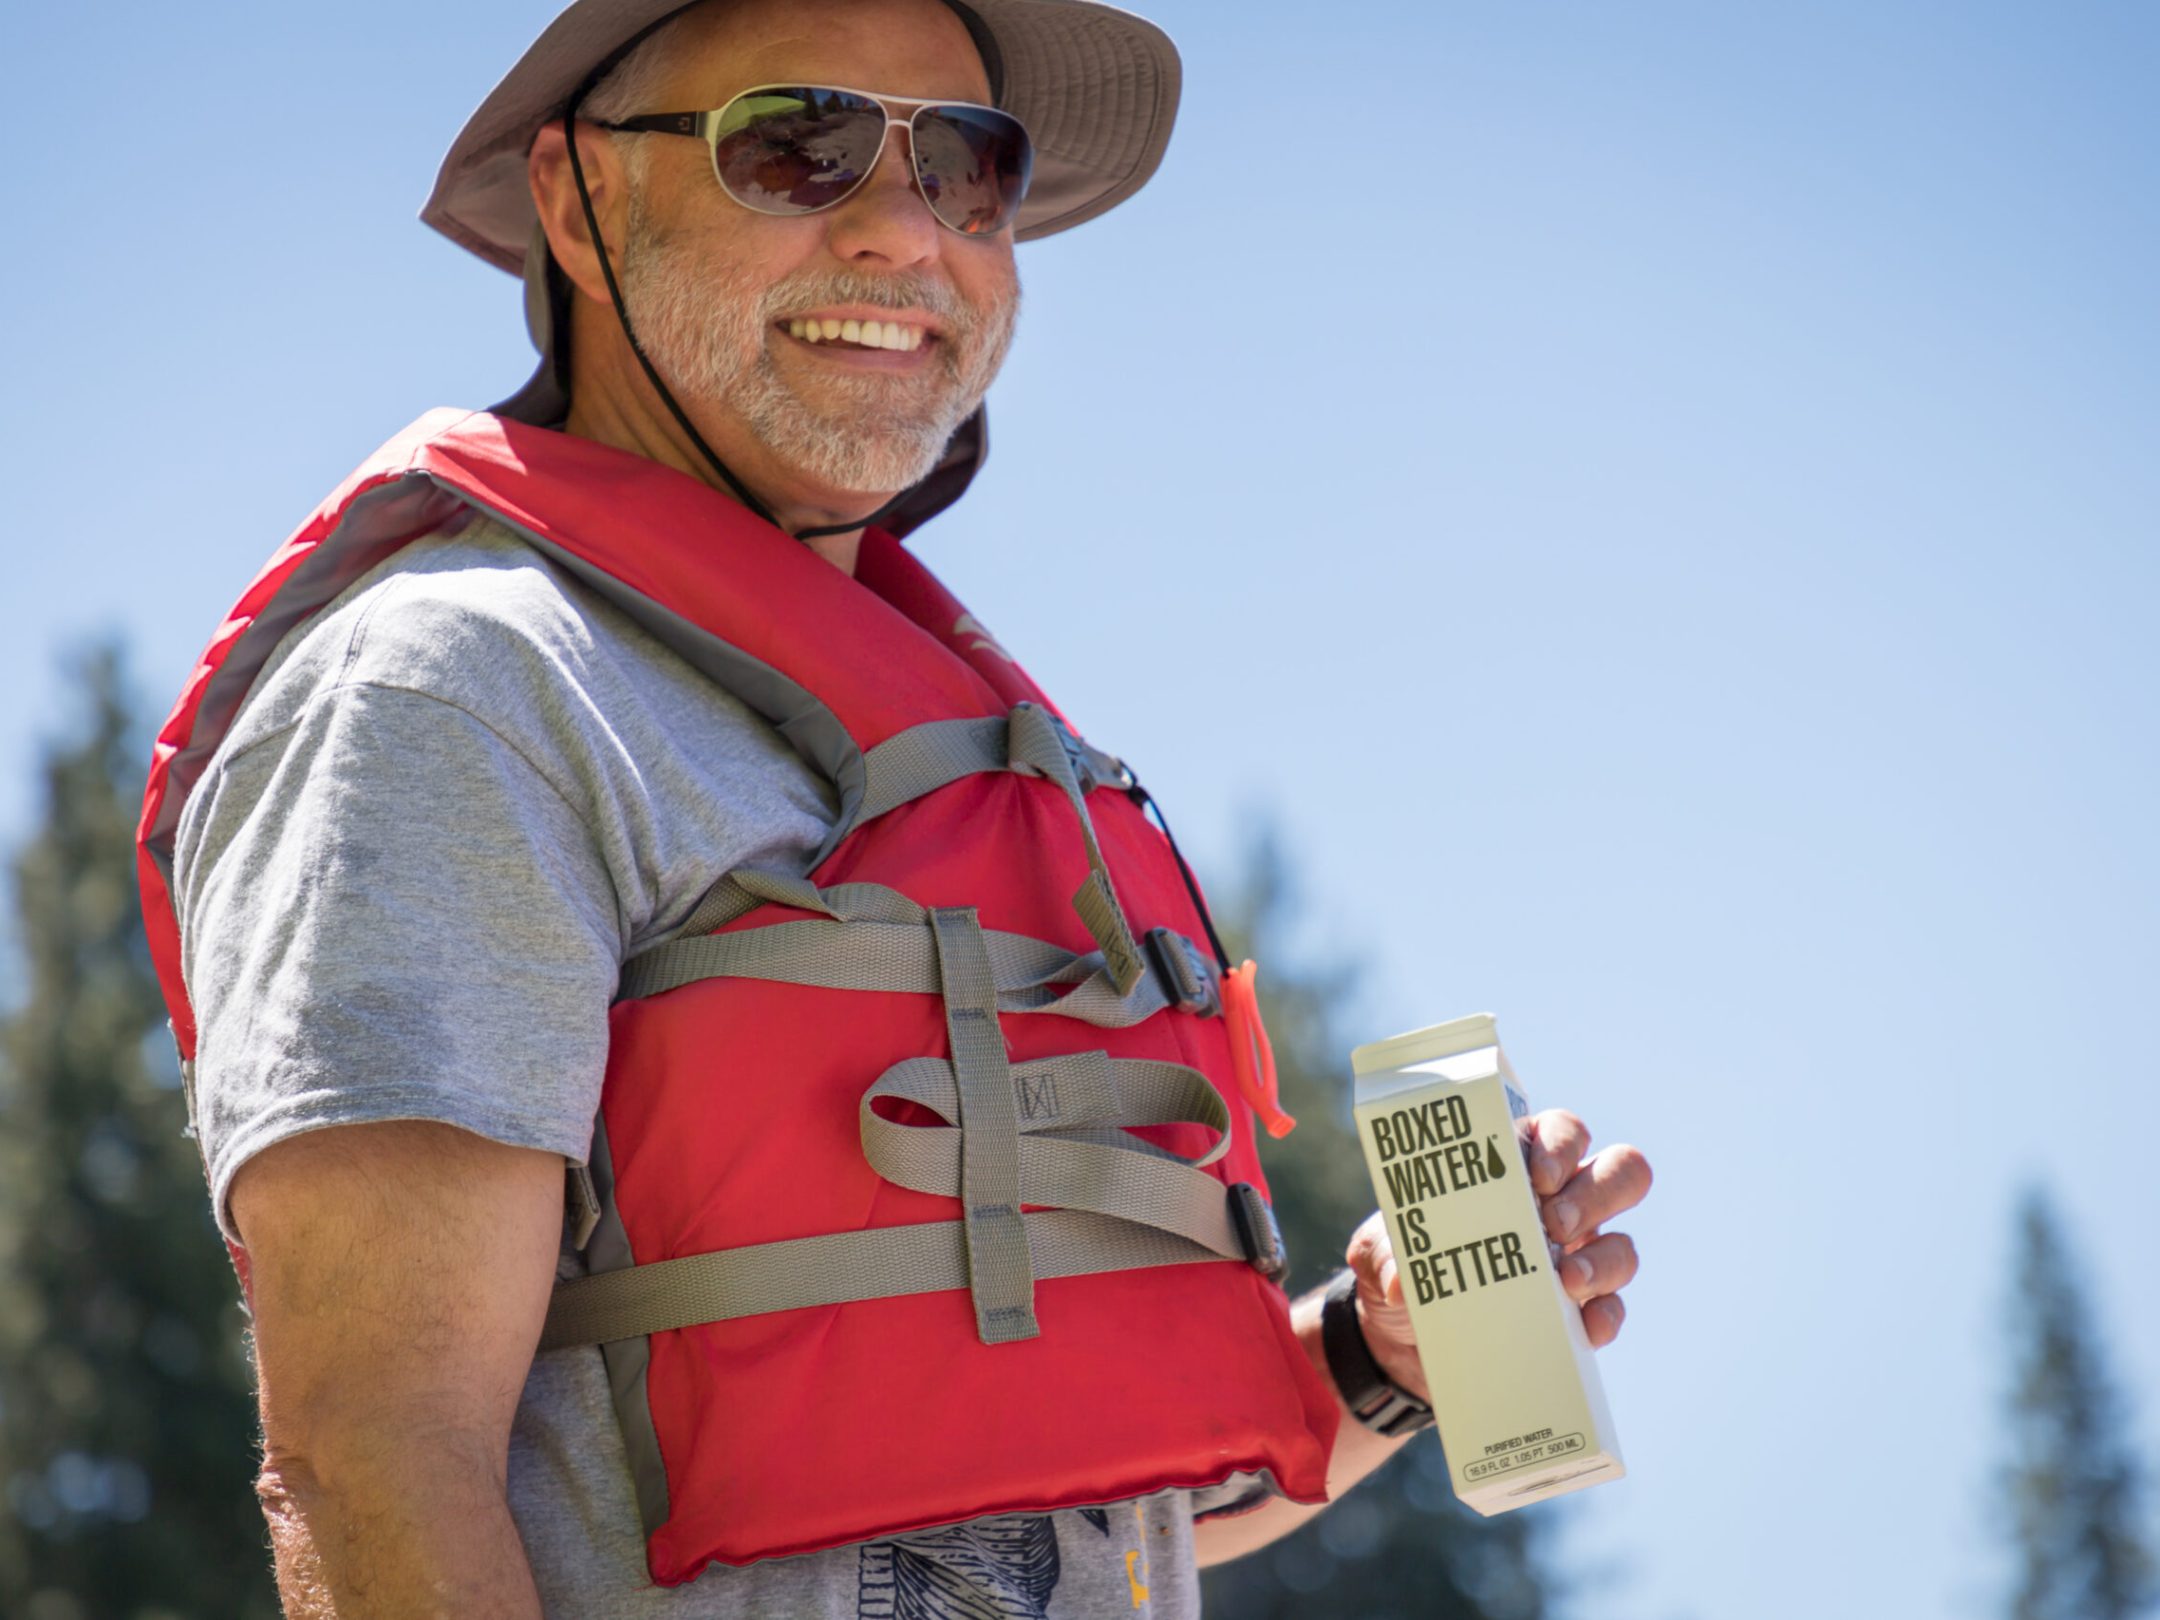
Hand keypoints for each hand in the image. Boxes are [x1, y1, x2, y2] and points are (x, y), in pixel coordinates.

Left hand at [1344, 1109, 1651, 1399]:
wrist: (1403, 1341)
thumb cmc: (1404, 1269)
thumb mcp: (1379, 1253)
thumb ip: (1383, 1255)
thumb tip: (1400, 1280)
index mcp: (1516, 1169)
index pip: (1563, 1132)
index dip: (1562, 1143)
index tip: (1537, 1175)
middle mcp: (1561, 1205)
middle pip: (1618, 1174)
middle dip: (1595, 1193)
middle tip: (1553, 1224)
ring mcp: (1577, 1258)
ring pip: (1623, 1244)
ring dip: (1603, 1260)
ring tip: (1566, 1281)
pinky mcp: (1578, 1314)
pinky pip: (1613, 1309)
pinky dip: (1604, 1317)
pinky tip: (1585, 1328)